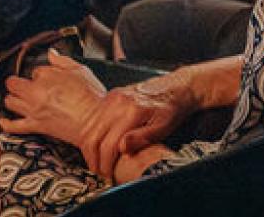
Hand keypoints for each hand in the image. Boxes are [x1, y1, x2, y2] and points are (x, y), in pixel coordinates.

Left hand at [0, 50, 106, 146]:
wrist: (96, 121)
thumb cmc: (92, 97)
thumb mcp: (81, 70)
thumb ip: (62, 60)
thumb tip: (51, 53)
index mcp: (47, 75)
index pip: (35, 70)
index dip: (41, 75)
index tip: (47, 79)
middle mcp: (36, 91)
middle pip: (14, 84)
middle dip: (17, 83)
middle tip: (22, 86)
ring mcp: (34, 110)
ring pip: (10, 102)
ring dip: (12, 99)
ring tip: (16, 99)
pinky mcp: (36, 126)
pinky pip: (14, 126)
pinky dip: (6, 124)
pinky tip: (3, 121)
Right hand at [75, 71, 199, 180]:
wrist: (175, 88)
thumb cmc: (172, 110)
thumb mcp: (164, 128)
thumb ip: (143, 138)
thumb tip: (122, 148)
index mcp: (132, 111)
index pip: (109, 144)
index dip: (106, 163)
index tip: (108, 175)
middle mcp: (118, 101)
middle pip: (93, 136)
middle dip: (93, 158)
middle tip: (99, 172)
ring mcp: (112, 97)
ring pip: (88, 127)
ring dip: (88, 148)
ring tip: (95, 162)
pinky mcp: (110, 96)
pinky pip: (92, 118)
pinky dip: (90, 135)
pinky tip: (96, 147)